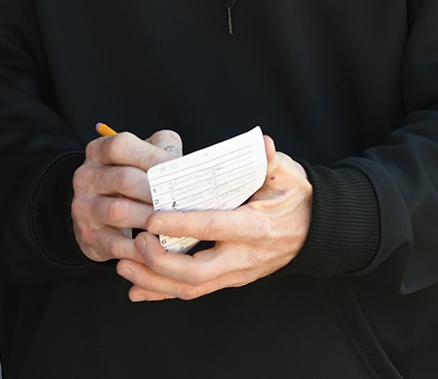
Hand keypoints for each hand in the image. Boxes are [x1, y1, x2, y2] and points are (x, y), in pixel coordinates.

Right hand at [72, 128, 182, 262]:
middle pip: (124, 179)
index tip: (179, 170)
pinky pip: (115, 244)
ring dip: (151, 219)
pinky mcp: (88, 236)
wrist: (99, 214)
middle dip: (157, 192)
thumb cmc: (130, 183)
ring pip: (118, 211)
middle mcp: (86, 177)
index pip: (121, 146)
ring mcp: (83, 207)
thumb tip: (190, 163)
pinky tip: (159, 248)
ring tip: (176, 224)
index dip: (152, 156)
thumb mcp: (142, 159)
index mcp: (99, 152)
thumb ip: (162, 151)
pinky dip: (139, 248)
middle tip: (184, 201)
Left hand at [118, 135, 312, 301]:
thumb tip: (263, 144)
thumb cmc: (294, 198)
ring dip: (153, 282)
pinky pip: (193, 292)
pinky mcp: (228, 279)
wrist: (315, 231)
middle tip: (135, 242)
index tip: (151, 219)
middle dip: (159, 263)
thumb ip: (270, 161)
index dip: (180, 226)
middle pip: (196, 273)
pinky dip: (161, 293)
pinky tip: (135, 290)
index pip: (212, 227)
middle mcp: (243, 257)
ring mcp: (235, 273)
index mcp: (254, 227)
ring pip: (190, 288)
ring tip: (123, 266)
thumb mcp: (287, 175)